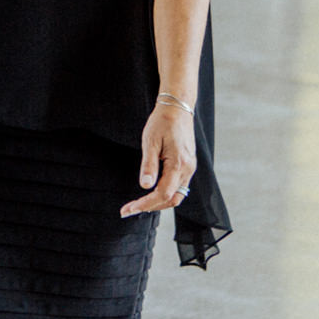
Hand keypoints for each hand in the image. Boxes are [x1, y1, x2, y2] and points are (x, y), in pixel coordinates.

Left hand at [121, 100, 196, 217]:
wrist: (177, 108)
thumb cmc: (162, 122)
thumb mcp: (150, 142)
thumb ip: (148, 165)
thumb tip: (144, 186)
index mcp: (179, 165)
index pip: (163, 194)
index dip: (145, 204)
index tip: (128, 209)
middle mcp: (188, 170)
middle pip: (171, 199)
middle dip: (150, 207)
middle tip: (129, 210)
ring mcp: (190, 168)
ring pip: (177, 195)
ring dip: (158, 203)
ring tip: (138, 205)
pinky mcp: (187, 165)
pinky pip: (178, 186)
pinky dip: (165, 194)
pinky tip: (151, 193)